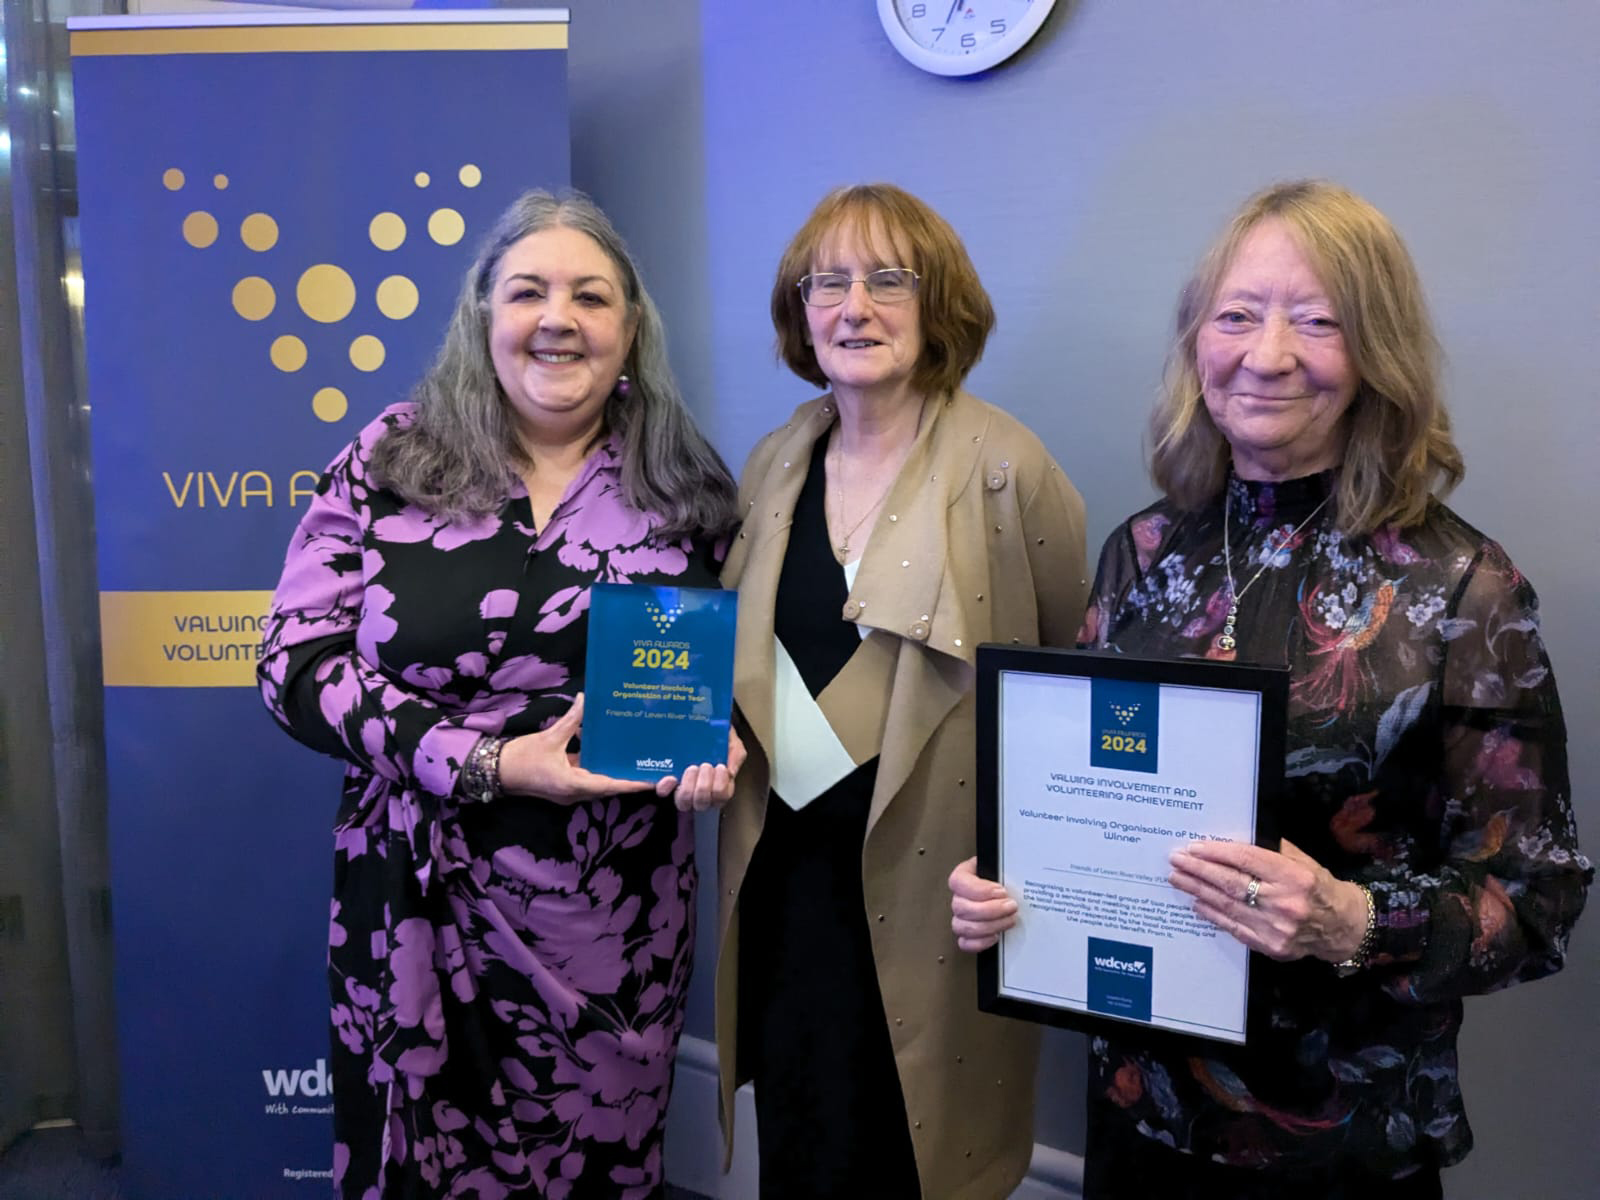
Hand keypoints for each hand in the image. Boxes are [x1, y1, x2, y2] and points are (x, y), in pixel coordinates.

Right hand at [498, 693, 654, 803]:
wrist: (497, 771)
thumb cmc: (523, 757)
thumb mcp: (550, 737)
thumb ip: (572, 720)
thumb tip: (586, 699)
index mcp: (573, 784)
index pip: (608, 785)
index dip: (630, 783)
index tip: (649, 781)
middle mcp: (574, 793)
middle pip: (606, 787)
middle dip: (626, 778)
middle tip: (647, 766)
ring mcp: (568, 792)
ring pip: (596, 783)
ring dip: (612, 773)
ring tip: (632, 760)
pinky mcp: (563, 787)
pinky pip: (585, 779)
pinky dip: (596, 768)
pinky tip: (604, 753)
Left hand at [657, 727, 747, 812]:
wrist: (696, 721)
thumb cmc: (715, 735)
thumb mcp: (731, 741)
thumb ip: (736, 755)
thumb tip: (730, 772)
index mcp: (716, 784)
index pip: (720, 799)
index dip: (720, 788)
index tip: (720, 767)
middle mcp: (699, 791)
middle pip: (702, 804)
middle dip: (705, 787)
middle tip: (705, 766)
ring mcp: (681, 788)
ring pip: (684, 803)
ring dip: (689, 787)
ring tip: (691, 768)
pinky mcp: (664, 783)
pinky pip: (664, 792)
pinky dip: (666, 787)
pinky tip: (670, 777)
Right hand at [949, 856, 1019, 952]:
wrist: (1007, 892)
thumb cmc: (1002, 878)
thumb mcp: (1001, 867)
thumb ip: (1001, 868)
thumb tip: (1012, 866)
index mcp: (963, 876)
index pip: (958, 882)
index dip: (979, 889)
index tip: (1000, 891)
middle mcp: (959, 898)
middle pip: (962, 908)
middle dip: (991, 910)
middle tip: (1011, 906)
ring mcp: (960, 918)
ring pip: (963, 927)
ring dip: (990, 926)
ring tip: (1009, 920)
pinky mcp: (966, 935)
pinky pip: (965, 943)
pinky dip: (981, 942)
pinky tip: (996, 935)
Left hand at [1169, 838, 1369, 962]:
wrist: (1342, 927)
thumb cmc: (1318, 887)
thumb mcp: (1301, 861)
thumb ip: (1270, 850)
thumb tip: (1230, 840)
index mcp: (1294, 877)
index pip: (1246, 860)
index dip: (1217, 853)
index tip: (1194, 847)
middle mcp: (1285, 903)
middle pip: (1232, 883)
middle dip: (1199, 871)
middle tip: (1177, 861)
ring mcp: (1276, 929)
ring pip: (1228, 906)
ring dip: (1198, 891)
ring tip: (1179, 879)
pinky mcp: (1271, 947)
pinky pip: (1234, 927)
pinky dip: (1212, 914)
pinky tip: (1197, 903)